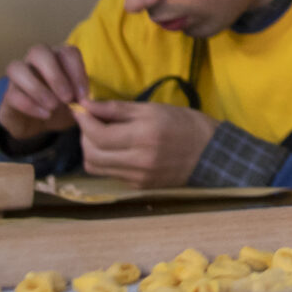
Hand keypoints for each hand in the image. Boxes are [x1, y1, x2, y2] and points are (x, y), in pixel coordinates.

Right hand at [0, 43, 90, 139]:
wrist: (39, 123)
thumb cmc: (62, 106)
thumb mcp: (77, 103)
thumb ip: (83, 98)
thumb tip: (88, 100)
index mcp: (57, 58)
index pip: (67, 52)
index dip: (77, 71)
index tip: (84, 94)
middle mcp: (35, 61)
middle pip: (38, 51)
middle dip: (55, 75)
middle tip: (67, 98)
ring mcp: (19, 77)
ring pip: (17, 68)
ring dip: (37, 88)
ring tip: (54, 106)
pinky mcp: (7, 95)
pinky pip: (12, 93)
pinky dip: (29, 104)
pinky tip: (44, 114)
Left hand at [70, 99, 218, 188]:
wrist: (211, 153)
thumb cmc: (184, 123)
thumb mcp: (152, 108)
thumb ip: (117, 108)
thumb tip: (86, 105)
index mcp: (145, 136)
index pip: (99, 134)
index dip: (84, 122)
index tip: (80, 110)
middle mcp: (139, 160)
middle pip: (92, 153)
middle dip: (84, 135)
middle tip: (91, 121)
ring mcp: (139, 177)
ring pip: (96, 167)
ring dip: (91, 149)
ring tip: (101, 135)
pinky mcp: (139, 186)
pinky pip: (110, 174)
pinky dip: (106, 160)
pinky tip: (116, 148)